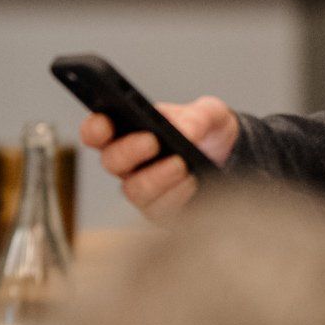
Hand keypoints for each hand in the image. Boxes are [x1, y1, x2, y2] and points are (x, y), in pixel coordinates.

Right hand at [79, 96, 237, 217]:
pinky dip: (175, 195)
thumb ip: (198, 115)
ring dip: (156, 178)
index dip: (94, 129)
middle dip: (128, 151)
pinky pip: (157, 210)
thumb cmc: (206, 131)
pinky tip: (191, 183)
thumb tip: (184, 131)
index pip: (97, 131)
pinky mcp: (160, 211)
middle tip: (152, 142)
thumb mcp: (209, 113)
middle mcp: (128, 163)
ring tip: (182, 165)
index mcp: (127, 131)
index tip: (106, 124)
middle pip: (110, 162)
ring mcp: (142, 188)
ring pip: (133, 190)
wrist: (229, 158)